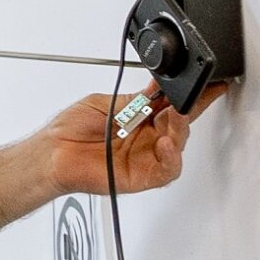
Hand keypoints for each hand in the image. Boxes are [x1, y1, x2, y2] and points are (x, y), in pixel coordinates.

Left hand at [40, 84, 220, 197]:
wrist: (51, 154)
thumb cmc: (69, 131)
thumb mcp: (103, 103)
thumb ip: (133, 99)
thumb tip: (156, 87)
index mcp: (139, 117)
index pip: (171, 105)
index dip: (191, 95)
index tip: (207, 84)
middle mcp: (146, 137)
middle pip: (179, 123)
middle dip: (187, 109)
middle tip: (187, 98)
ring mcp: (145, 156)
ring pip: (177, 146)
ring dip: (181, 130)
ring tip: (175, 118)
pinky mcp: (142, 176)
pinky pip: (167, 170)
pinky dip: (171, 157)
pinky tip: (165, 144)